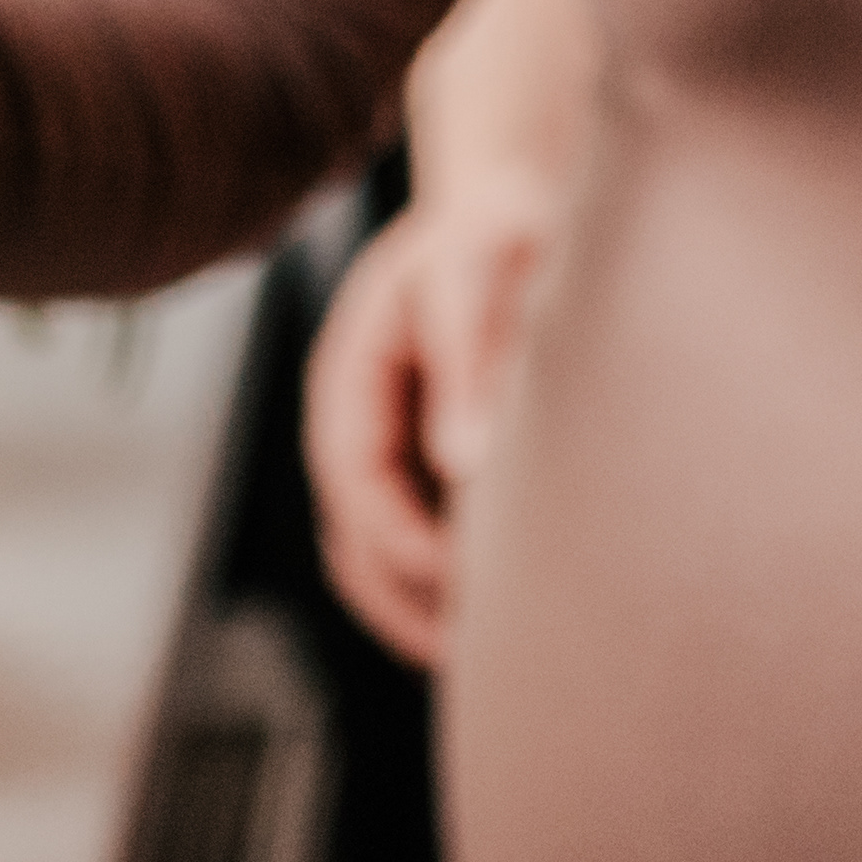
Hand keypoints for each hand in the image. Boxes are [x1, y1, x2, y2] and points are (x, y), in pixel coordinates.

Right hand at [301, 185, 546, 667]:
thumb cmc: (493, 233)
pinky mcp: (426, 468)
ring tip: (496, 657)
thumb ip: (468, 361)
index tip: (470, 581)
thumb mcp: (477, 276)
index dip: (405, 543)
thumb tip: (463, 462)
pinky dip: (450, 589)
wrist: (505, 204)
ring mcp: (387, 453)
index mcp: (349, 382)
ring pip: (379, 561)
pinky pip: (420, 548)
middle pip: (353, 546)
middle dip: (409, 605)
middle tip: (485, 656)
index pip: (355, 487)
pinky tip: (512, 611)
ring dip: (424, 611)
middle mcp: (357, 428)